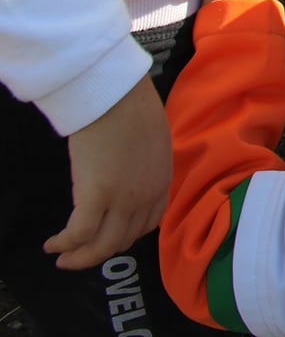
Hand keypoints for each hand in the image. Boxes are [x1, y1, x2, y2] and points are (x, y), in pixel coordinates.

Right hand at [45, 75, 171, 269]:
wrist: (117, 97)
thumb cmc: (133, 109)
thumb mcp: (153, 143)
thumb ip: (144, 166)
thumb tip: (127, 175)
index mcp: (161, 182)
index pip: (148, 224)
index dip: (127, 236)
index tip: (109, 237)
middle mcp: (145, 197)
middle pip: (123, 240)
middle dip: (99, 253)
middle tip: (78, 256)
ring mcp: (122, 199)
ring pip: (102, 245)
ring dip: (80, 258)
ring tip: (61, 258)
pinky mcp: (96, 196)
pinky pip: (80, 233)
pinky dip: (65, 244)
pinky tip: (53, 244)